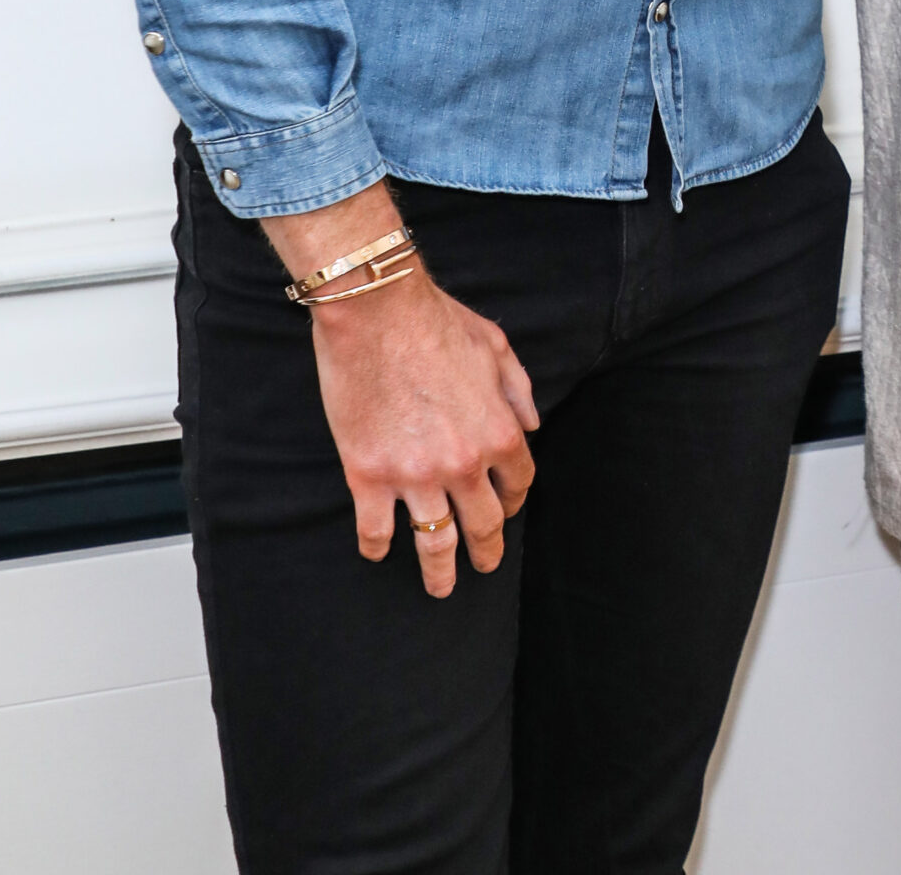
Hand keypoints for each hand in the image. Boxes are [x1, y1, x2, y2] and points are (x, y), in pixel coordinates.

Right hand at [310, 271, 539, 597]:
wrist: (376, 311)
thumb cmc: (437, 320)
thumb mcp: (497, 346)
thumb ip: (518, 392)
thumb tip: (532, 428)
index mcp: (498, 431)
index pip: (518, 484)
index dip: (514, 500)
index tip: (506, 507)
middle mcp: (462, 463)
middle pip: (483, 524)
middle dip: (487, 549)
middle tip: (485, 565)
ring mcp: (414, 475)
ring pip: (434, 543)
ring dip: (441, 572)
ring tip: (442, 588)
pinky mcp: (368, 476)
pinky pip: (376, 530)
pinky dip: (378, 547)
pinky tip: (380, 552)